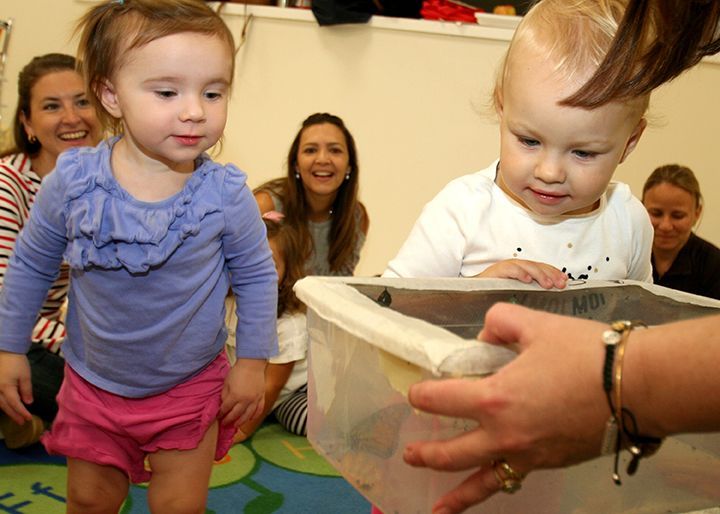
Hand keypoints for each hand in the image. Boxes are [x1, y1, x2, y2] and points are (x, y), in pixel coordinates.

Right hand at [0, 351, 32, 423]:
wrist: (5, 351)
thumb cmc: (17, 362)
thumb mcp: (25, 376)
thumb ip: (26, 390)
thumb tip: (28, 403)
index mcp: (6, 388)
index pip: (15, 404)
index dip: (22, 412)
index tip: (28, 419)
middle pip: (6, 406)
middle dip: (14, 415)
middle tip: (22, 422)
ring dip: (8, 411)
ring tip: (16, 417)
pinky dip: (2, 404)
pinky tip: (6, 407)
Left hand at [219, 358, 265, 427]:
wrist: (252, 363)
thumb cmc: (238, 371)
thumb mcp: (227, 382)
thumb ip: (224, 395)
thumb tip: (223, 405)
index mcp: (235, 395)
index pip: (226, 409)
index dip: (221, 414)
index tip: (218, 416)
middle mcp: (245, 400)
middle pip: (236, 415)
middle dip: (229, 420)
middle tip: (224, 424)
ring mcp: (255, 399)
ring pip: (248, 416)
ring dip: (241, 422)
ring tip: (236, 425)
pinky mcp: (261, 397)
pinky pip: (259, 410)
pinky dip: (254, 416)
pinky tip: (249, 419)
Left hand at [403, 303, 607, 513]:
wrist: (637, 387)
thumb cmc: (585, 353)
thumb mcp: (535, 323)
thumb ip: (500, 323)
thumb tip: (485, 337)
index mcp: (494, 398)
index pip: (441, 400)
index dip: (422, 395)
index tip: (416, 393)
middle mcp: (505, 435)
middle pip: (453, 453)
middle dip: (427, 453)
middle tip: (410, 453)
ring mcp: (528, 455)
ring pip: (483, 481)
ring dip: (456, 495)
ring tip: (437, 507)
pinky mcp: (550, 463)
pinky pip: (514, 481)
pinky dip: (496, 490)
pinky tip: (491, 491)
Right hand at [474, 259, 567, 288]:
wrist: (472, 295)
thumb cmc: (495, 295)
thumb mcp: (517, 293)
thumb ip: (530, 292)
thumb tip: (549, 296)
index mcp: (523, 270)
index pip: (542, 268)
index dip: (554, 272)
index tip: (565, 281)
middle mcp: (516, 266)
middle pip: (537, 266)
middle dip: (550, 274)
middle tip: (560, 284)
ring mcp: (506, 267)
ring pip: (526, 266)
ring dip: (539, 274)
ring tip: (547, 284)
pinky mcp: (496, 271)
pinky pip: (509, 269)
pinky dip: (519, 273)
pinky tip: (526, 279)